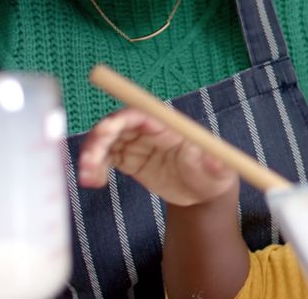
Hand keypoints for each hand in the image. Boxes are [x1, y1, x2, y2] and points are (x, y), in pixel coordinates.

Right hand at [78, 108, 236, 206]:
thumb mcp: (220, 172)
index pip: (142, 114)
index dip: (121, 118)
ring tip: (87, 178)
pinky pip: (105, 159)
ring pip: (106, 142)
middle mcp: (150, 131)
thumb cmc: (214, 175)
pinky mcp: (129, 160)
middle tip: (87, 161)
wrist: (203, 192)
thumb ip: (216, 164)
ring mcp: (137, 145)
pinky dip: (94, 168)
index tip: (104, 129)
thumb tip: (215, 158)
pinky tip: (94, 182)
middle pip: (117, 125)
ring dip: (91, 155)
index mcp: (170, 127)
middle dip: (98, 139)